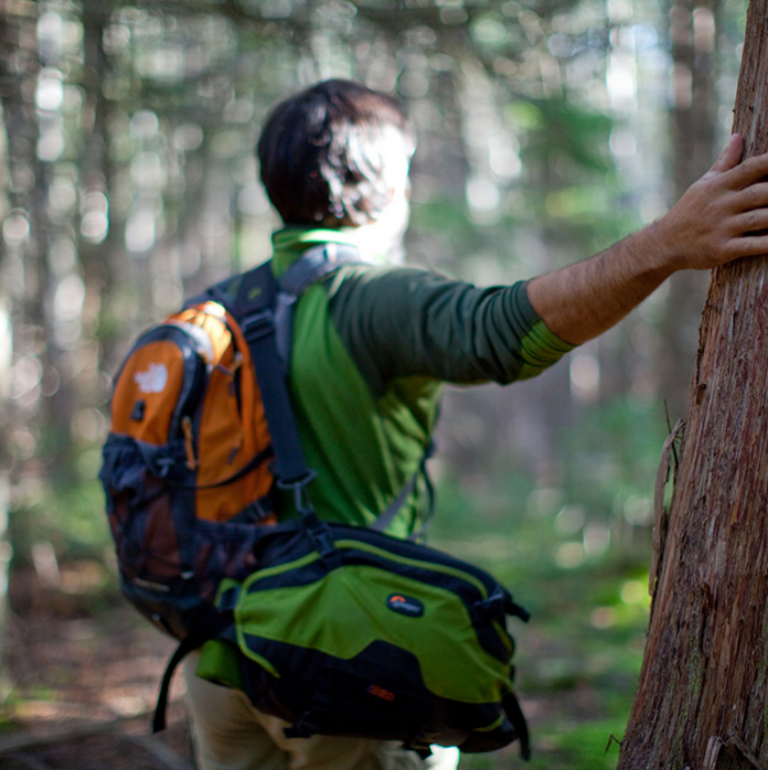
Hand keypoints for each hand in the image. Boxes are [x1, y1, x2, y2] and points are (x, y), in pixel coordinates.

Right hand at [651, 134, 767, 270]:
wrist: (663, 245)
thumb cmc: (687, 212)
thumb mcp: (702, 185)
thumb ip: (725, 163)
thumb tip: (738, 137)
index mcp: (718, 186)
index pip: (750, 168)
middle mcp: (721, 205)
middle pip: (760, 193)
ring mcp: (722, 228)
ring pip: (760, 219)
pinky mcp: (722, 250)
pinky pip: (751, 246)